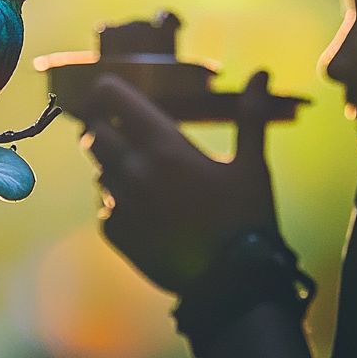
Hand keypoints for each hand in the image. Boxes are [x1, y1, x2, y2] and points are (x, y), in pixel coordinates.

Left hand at [82, 71, 278, 292]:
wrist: (232, 283)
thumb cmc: (246, 219)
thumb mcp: (252, 165)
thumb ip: (251, 116)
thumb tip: (262, 74)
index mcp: (164, 146)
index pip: (112, 99)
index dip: (107, 89)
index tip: (112, 90)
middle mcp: (133, 170)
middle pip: (94, 134)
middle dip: (106, 128)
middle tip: (126, 132)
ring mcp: (121, 204)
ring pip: (100, 171)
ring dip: (114, 167)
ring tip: (145, 175)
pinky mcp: (116, 234)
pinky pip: (106, 207)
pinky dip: (119, 203)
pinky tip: (147, 210)